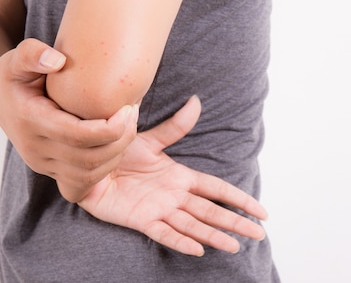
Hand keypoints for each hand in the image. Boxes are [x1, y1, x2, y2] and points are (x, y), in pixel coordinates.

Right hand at [0, 38, 138, 201]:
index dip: (110, 128)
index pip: (78, 136)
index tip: (129, 108)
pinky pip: (82, 181)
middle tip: (134, 116)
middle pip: (88, 160)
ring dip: (116, 156)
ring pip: (88, 175)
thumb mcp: (17, 58)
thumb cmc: (13, 73)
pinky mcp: (49, 170)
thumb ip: (32, 54)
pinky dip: (105, 167)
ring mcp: (40, 163)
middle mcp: (34, 148)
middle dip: (120, 141)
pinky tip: (115, 143)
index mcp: (30, 120)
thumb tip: (56, 60)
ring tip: (128, 128)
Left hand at [78, 96, 267, 256]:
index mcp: (181, 177)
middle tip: (259, 233)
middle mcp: (175, 196)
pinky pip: (164, 233)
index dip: (239, 199)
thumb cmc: (118, 153)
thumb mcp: (150, 139)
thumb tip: (196, 101)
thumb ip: (175, 127)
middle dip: (235, 222)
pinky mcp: (141, 220)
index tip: (260, 211)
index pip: (217, 190)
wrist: (89, 164)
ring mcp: (160, 210)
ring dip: (214, 236)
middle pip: (212, 211)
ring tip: (235, 246)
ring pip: (193, 225)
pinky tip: (198, 249)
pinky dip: (181, 241)